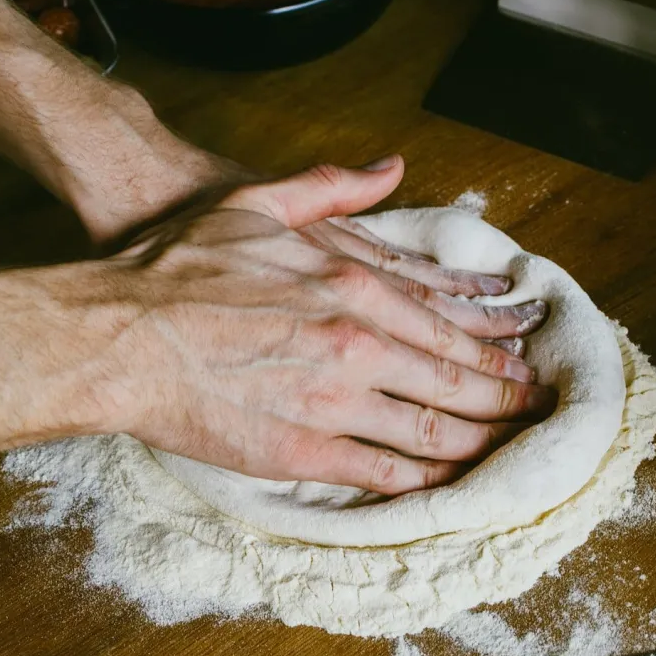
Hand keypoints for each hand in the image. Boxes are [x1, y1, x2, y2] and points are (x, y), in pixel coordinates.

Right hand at [97, 158, 557, 493]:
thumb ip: (333, 187)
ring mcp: (332, 403)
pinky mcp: (302, 454)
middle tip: (538, 414)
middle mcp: (356, 344)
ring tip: (510, 454)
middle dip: (505, 402)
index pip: (447, 325)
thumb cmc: (181, 268)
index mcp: (352, 284)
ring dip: (480, 446)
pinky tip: (449, 487)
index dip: (493, 352)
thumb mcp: (259, 203)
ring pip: (431, 434)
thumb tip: (391, 167)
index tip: (522, 365)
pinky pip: (382, 474)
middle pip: (455, 383)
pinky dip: (424, 483)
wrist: (118, 335)